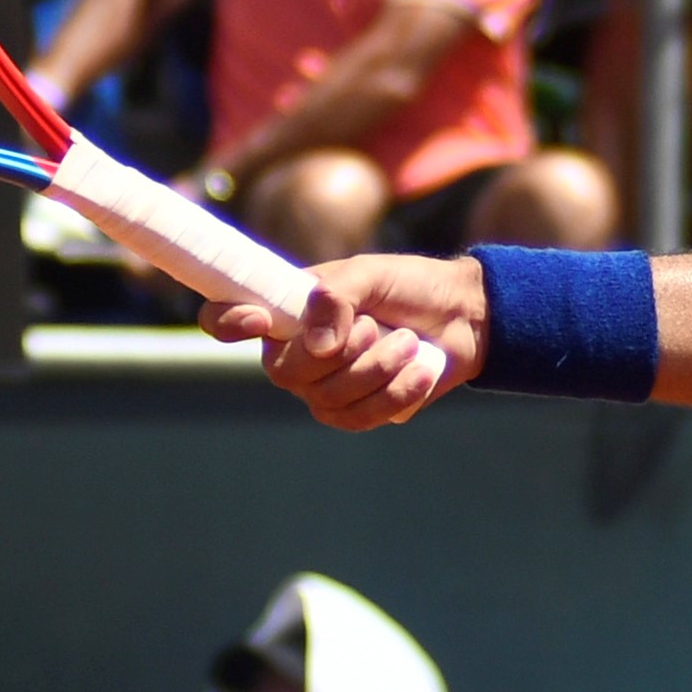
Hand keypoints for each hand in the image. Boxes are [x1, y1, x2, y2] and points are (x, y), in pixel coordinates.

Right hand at [208, 253, 481, 429]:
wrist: (463, 316)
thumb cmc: (410, 286)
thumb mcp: (372, 275)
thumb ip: (339, 298)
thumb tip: (318, 347)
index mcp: (288, 311)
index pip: (228, 319)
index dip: (227, 322)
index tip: (257, 319)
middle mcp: (296, 353)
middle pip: (285, 373)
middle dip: (342, 351)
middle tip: (376, 325)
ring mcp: (323, 388)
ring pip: (327, 398)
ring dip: (378, 367)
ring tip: (407, 342)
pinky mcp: (357, 412)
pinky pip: (360, 417)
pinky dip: (397, 391)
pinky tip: (419, 370)